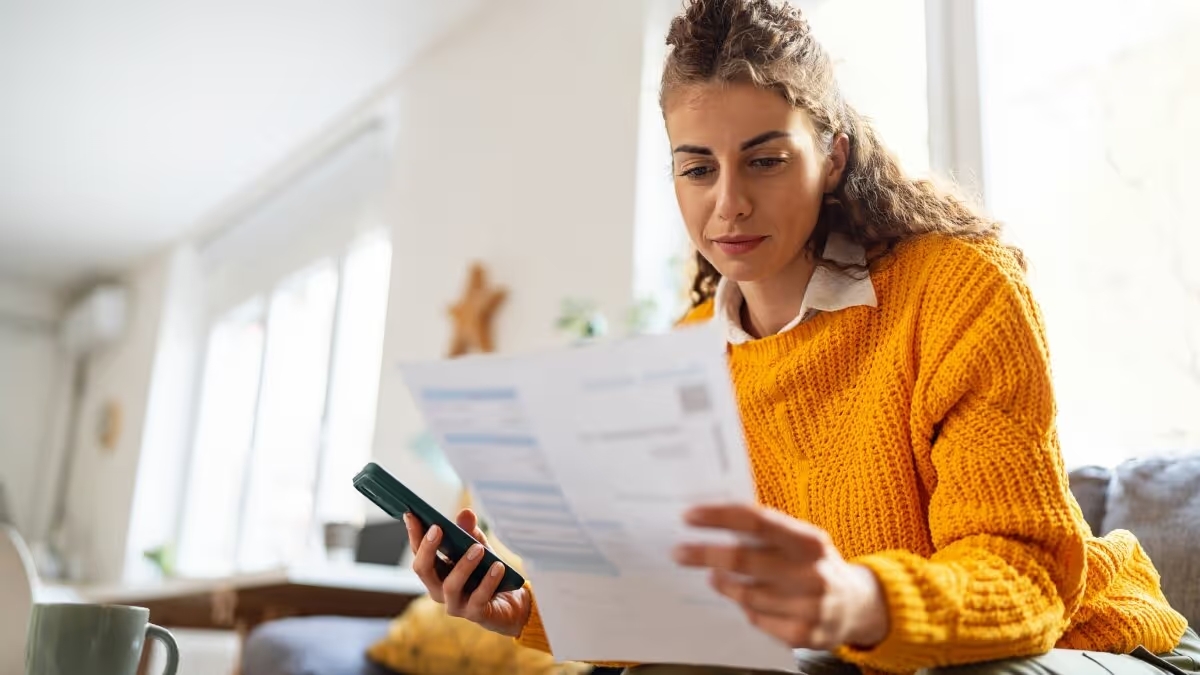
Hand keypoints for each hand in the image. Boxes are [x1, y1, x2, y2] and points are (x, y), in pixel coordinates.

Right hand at [406, 508, 531, 637]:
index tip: (411, 514)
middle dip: (427, 548)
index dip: (414, 534)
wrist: (510, 601)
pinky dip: (488, 581)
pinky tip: (498, 567)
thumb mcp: (480, 547)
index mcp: (435, 572)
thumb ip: (470, 532)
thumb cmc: (487, 572)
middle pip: (423, 570)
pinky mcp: (475, 614)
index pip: (418, 553)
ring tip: (478, 548)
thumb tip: (466, 513)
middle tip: (437, 528)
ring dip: (463, 565)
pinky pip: (478, 598)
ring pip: (450, 585)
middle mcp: (438, 590)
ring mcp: (455, 604)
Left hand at [673, 504, 888, 650]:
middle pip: (743, 561)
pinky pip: (756, 619)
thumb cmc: (815, 564)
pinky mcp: (803, 635)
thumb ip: (766, 531)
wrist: (859, 606)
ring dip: (723, 584)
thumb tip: (713, 520)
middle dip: (703, 554)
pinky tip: (750, 600)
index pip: (757, 522)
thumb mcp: (802, 540)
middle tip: (679, 552)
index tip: (689, 517)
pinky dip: (747, 608)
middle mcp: (811, 573)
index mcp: (809, 541)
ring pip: (745, 594)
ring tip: (716, 576)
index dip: (719, 517)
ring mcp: (809, 607)